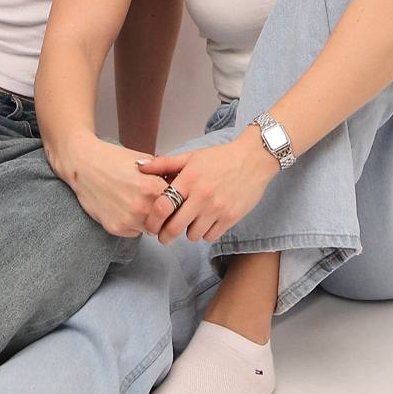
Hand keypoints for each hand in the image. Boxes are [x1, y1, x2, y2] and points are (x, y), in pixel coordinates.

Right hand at [51, 137, 170, 236]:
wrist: (83, 164)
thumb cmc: (113, 159)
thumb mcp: (143, 160)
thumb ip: (163, 174)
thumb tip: (180, 184)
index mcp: (153, 187)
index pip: (178, 204)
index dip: (177, 201)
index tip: (174, 199)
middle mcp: (143, 206)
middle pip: (167, 220)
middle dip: (166, 214)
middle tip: (160, 207)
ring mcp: (129, 219)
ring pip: (151, 229)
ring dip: (150, 221)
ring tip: (140, 205)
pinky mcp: (116, 228)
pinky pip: (135, 232)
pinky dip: (134, 224)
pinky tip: (125, 208)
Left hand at [137, 135, 275, 243]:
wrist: (254, 159)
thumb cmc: (220, 158)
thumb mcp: (191, 156)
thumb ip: (164, 163)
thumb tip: (138, 165)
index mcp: (189, 179)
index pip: (162, 206)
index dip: (152, 221)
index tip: (150, 226)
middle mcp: (202, 196)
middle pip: (175, 227)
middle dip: (165, 235)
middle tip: (163, 236)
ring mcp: (217, 208)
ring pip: (192, 235)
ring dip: (187, 232)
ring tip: (189, 223)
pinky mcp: (231, 218)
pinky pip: (210, 236)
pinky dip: (205, 233)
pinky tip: (205, 223)